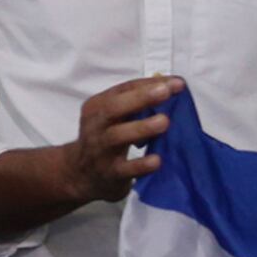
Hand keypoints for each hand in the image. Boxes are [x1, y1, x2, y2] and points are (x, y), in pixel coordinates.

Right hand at [59, 76, 182, 204]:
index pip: (123, 90)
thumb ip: (136, 103)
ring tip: (164, 121)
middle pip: (114, 108)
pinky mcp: (109, 173)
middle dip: (141, 98)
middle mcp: (95, 125)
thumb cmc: (105, 138)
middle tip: (166, 92)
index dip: (149, 84)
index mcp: (97, 106)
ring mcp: (100, 150)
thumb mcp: (112, 117)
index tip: (176, 83)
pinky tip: (156, 160)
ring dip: (141, 128)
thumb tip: (172, 86)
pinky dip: (140, 165)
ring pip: (117, 136)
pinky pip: (124, 169)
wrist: (80, 173)